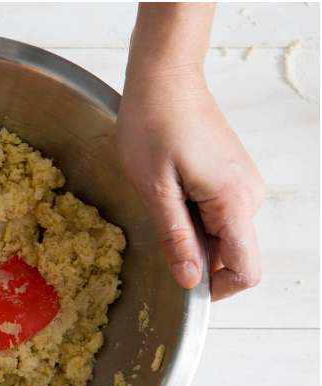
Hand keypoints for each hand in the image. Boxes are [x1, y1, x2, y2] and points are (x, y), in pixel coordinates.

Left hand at [117, 69, 265, 299]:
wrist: (166, 79)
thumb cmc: (153, 126)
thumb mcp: (155, 189)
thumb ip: (176, 238)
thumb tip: (191, 281)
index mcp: (234, 202)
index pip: (245, 270)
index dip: (214, 289)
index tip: (178, 283)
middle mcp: (249, 197)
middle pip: (229, 255)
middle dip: (194, 257)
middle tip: (158, 226)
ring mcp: (243, 187)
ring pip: (220, 237)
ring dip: (189, 236)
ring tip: (162, 202)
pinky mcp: (232, 179)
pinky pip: (216, 216)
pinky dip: (192, 218)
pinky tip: (170, 194)